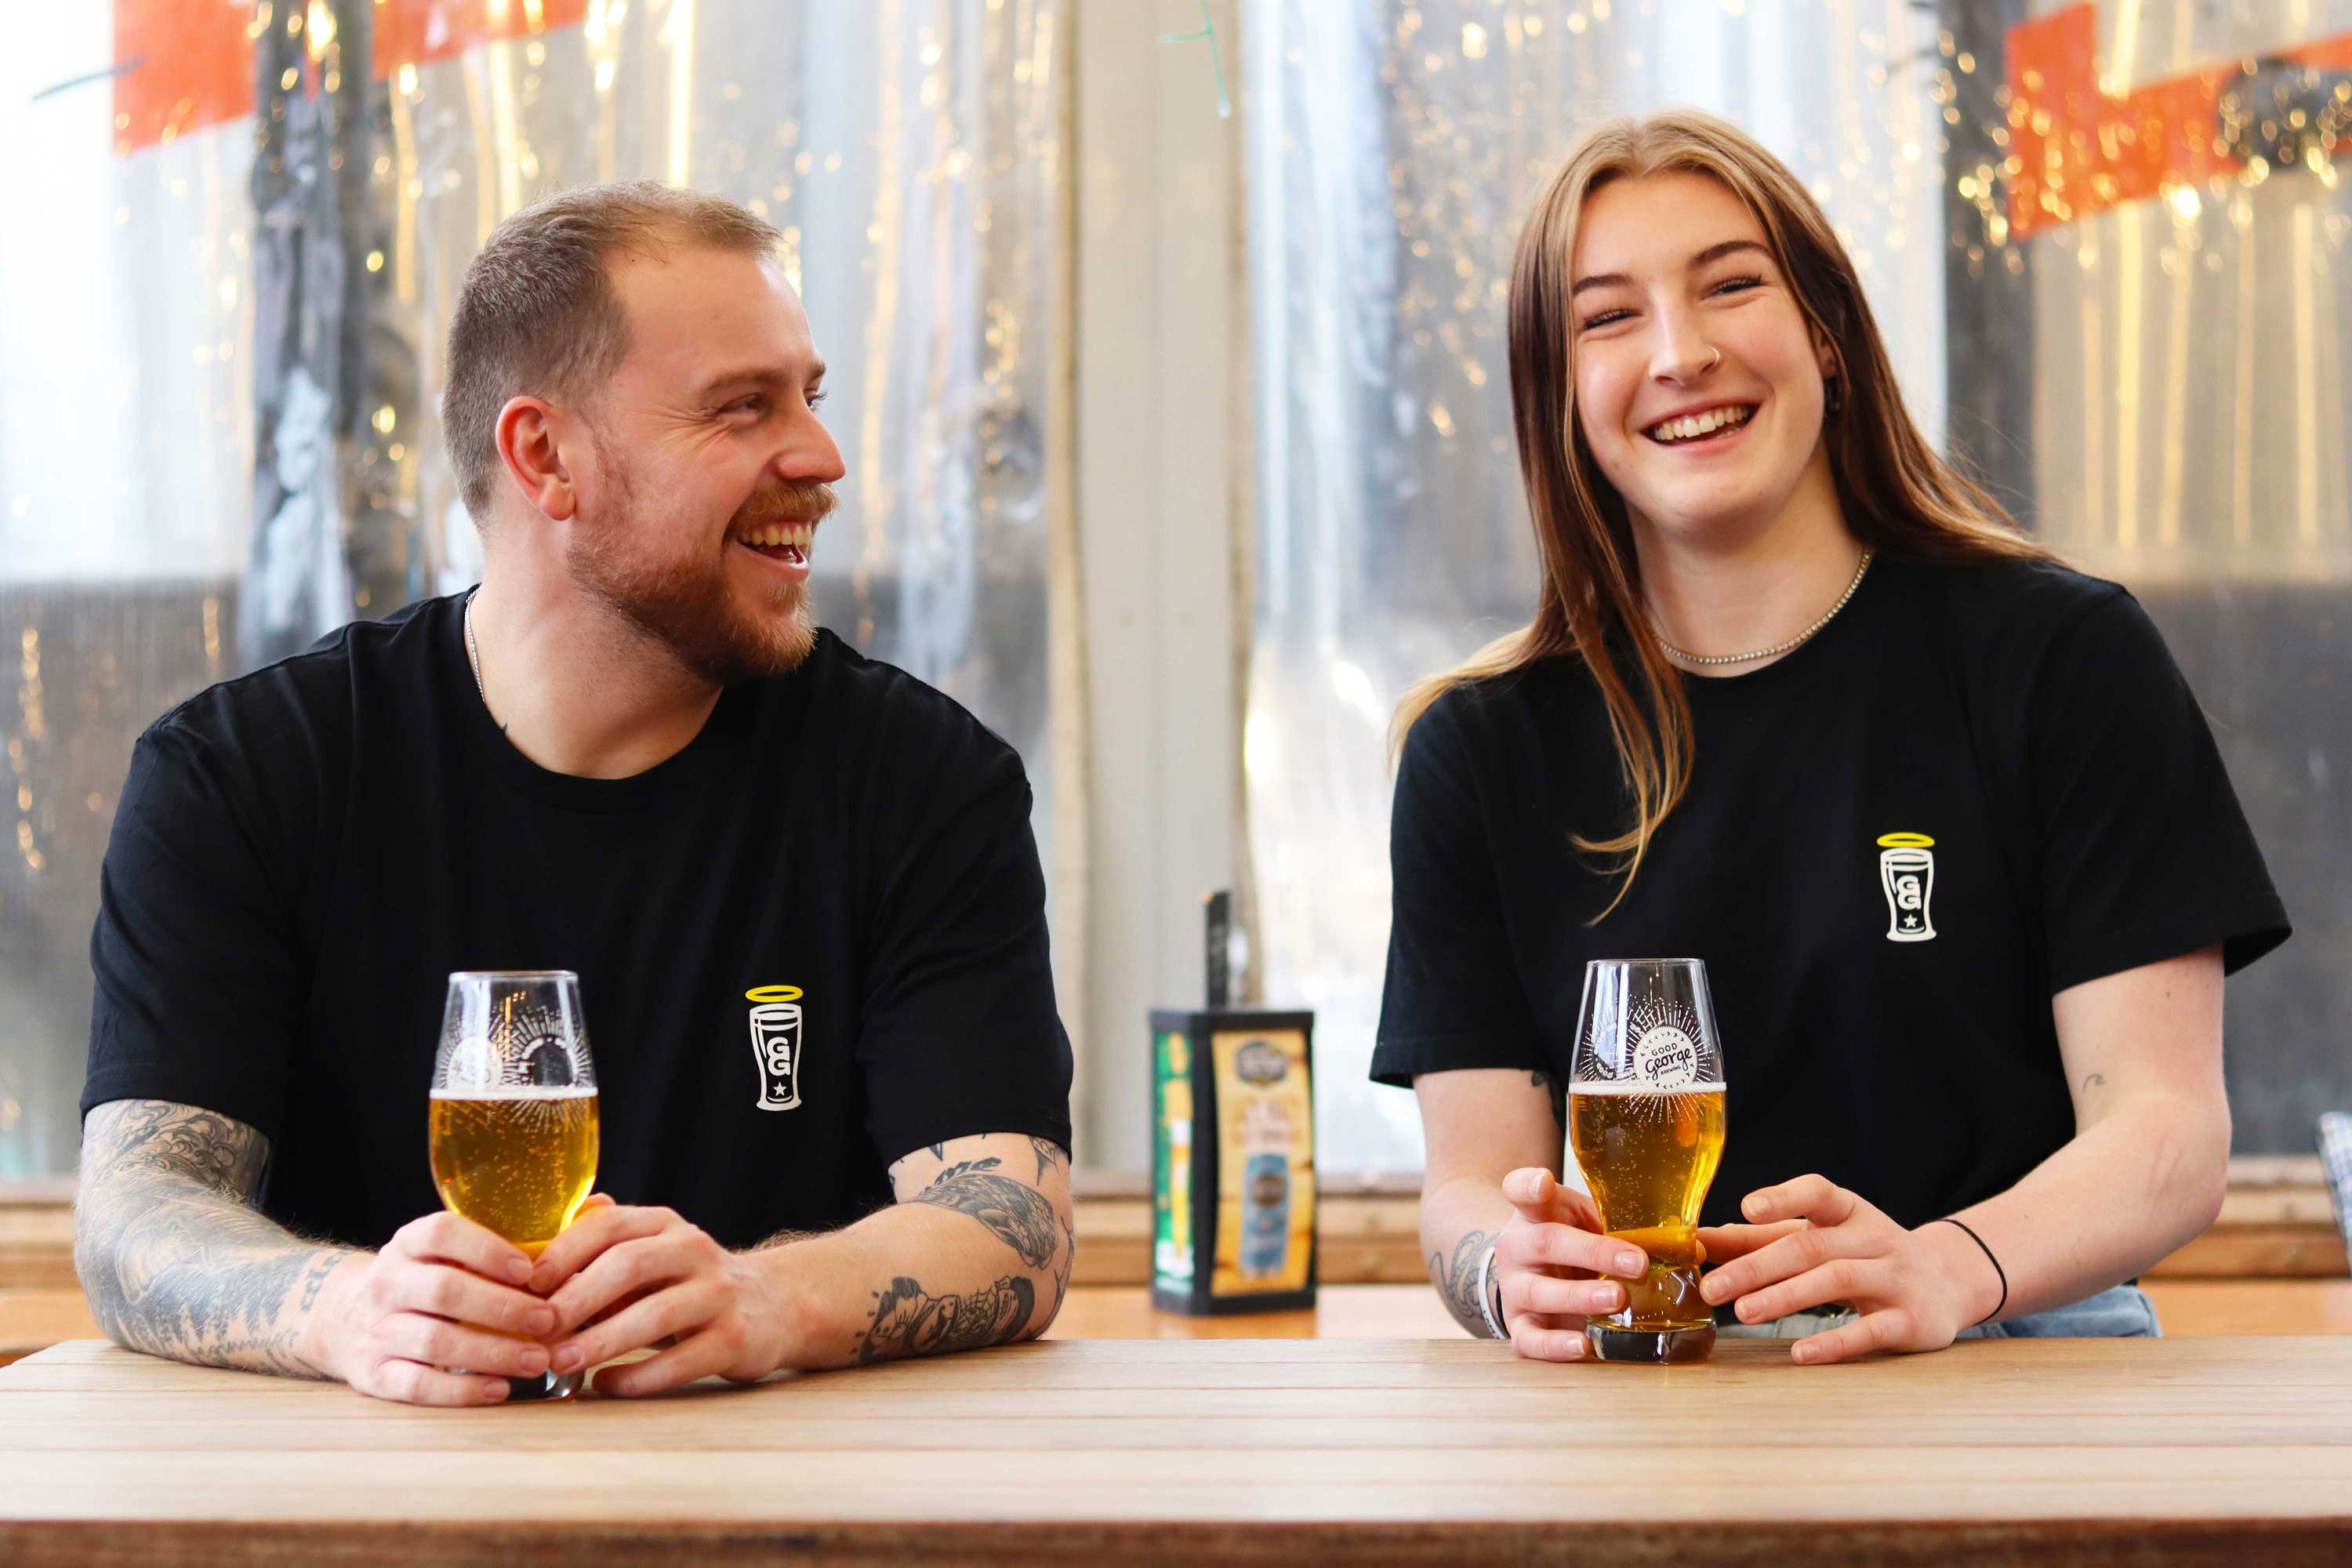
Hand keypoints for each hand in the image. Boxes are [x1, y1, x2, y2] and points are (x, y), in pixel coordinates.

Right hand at [303, 1211, 560, 1405]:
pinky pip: (417, 1384)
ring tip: (538, 1360)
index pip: (442, 1234)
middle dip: (503, 1308)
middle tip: (549, 1321)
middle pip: (444, 1292)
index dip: (487, 1250)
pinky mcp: (373, 1374)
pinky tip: (500, 1388)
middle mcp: (387, 1283)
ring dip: (492, 1352)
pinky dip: (461, 1390)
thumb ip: (505, 1240)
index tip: (530, 1270)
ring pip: (434, 1341)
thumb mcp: (447, 1251)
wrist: (341, 1317)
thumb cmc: (425, 1279)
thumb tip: (594, 1218)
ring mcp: (376, 1330)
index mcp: (409, 1244)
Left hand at [530, 1199, 792, 1395]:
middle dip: (576, 1299)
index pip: (610, 1225)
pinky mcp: (736, 1339)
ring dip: (602, 1341)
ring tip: (561, 1362)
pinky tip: (606, 1385)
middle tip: (535, 1330)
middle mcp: (695, 1251)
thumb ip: (599, 1247)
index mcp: (665, 1225)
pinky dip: (639, 1376)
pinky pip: (683, 1360)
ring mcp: (720, 1294)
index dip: (564, 1251)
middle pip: (629, 1265)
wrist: (774, 1305)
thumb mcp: (651, 1253)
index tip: (524, 1284)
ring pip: (656, 1314)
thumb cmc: (688, 1284)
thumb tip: (532, 1244)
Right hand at [1491, 1168, 1654, 1361]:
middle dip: (1593, 1252)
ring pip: (1539, 1293)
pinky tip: (1583, 1346)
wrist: (1527, 1276)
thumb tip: (1693, 1250)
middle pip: (1546, 1243)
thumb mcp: (1588, 1223)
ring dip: (1581, 1297)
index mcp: (1535, 1213)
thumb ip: (1626, 1229)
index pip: (1521, 1189)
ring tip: (1618, 1299)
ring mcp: (1514, 1288)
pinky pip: (1531, 1340)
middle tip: (1637, 1262)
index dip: (1530, 1186)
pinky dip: (1555, 1347)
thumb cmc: (1569, 1243)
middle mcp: (1518, 1248)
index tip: (1544, 1183)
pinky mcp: (1517, 1326)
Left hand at [1697, 1174, 2001, 1364]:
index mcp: (1849, 1212)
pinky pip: (1871, 1330)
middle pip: (1812, 1246)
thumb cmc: (1865, 1254)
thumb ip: (1761, 1239)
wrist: (1950, 1281)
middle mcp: (1875, 1238)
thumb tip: (1699, 1240)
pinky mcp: (1911, 1320)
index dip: (1784, 1197)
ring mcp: (1896, 1278)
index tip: (1747, 1208)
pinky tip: (1800, 1352)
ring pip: (1838, 1280)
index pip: (1818, 1193)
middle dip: (1758, 1266)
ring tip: (1742, 1313)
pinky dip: (1835, 1342)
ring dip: (1786, 1296)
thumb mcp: (1822, 1236)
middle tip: (1712, 1288)